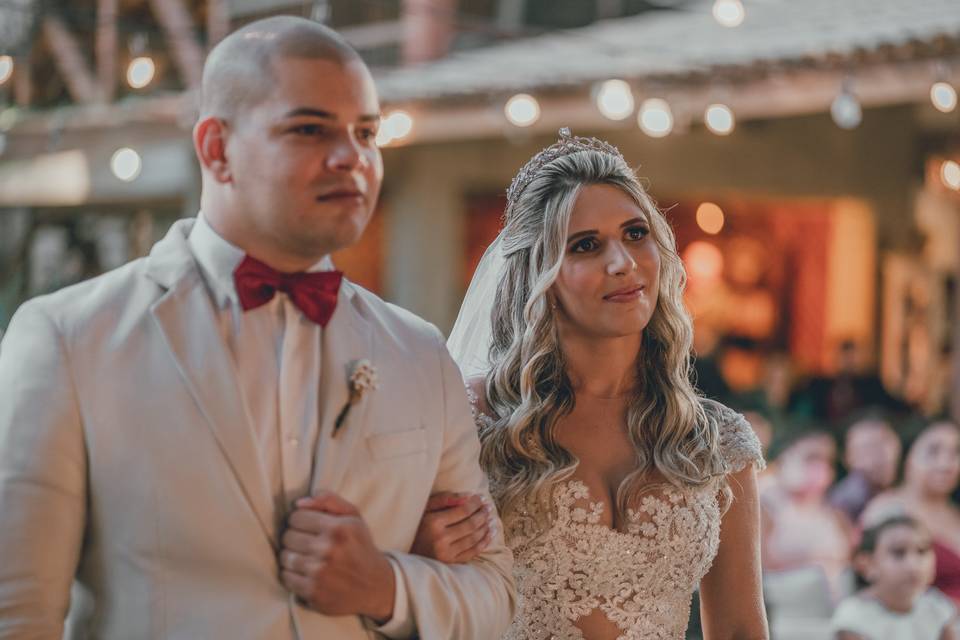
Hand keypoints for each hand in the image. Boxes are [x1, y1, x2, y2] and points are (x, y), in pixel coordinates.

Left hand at [280, 491, 394, 622]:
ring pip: (285, 556)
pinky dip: (292, 574)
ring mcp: (319, 572)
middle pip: (287, 536)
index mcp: (338, 528)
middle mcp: (328, 549)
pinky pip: (286, 577)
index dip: (301, 521)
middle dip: (296, 538)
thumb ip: (329, 500)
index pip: (296, 517)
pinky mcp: (312, 591)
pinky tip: (306, 573)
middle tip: (310, 544)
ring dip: (293, 557)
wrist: (375, 585)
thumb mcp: (354, 517)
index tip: (310, 528)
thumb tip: (299, 503)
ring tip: (308, 558)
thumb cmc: (360, 546)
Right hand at [411, 491, 495, 563]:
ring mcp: (446, 553)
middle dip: (483, 514)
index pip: (462, 510)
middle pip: (470, 524)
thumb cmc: (417, 526)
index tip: (482, 498)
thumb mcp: (426, 508)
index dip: (475, 503)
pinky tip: (489, 533)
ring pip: (473, 538)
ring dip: (485, 528)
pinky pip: (472, 552)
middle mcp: (440, 539)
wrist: (406, 553)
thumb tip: (467, 496)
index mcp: (433, 522)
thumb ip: (444, 499)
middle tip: (489, 508)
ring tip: (491, 519)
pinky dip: (484, 542)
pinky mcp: (450, 564)